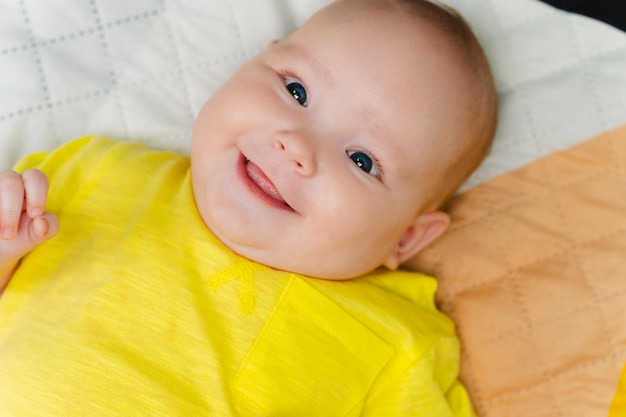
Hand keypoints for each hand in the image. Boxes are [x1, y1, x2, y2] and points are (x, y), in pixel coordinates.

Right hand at [0, 169, 58, 286]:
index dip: (37, 194)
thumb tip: (42, 222)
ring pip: (1, 182)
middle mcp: (7, 186)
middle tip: (11, 231)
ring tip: (2, 234)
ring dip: (2, 210)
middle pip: (13, 178)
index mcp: (28, 190)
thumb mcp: (34, 236)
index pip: (36, 178)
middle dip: (13, 203)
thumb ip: (46, 229)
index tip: (35, 215)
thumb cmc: (18, 240)